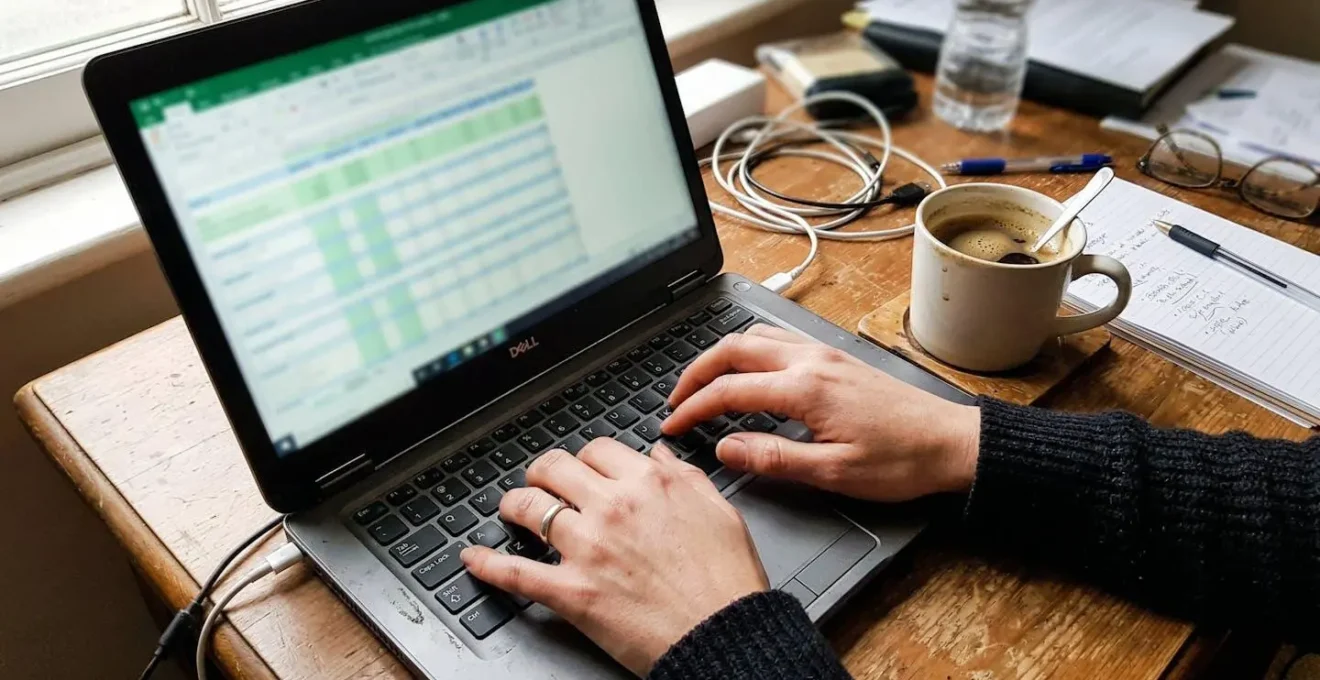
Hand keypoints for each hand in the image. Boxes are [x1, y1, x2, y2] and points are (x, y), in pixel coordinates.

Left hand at [461, 439, 768, 675]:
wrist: (726, 635)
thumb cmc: (727, 582)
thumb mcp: (720, 511)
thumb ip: (685, 475)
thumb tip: (658, 453)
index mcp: (650, 483)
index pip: (597, 450)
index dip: (585, 460)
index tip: (583, 471)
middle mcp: (614, 507)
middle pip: (554, 469)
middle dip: (543, 473)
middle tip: (541, 484)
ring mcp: (588, 549)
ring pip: (529, 508)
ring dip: (513, 506)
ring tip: (510, 510)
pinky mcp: (572, 592)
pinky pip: (516, 573)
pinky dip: (487, 564)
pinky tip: (473, 558)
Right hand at [663, 325, 980, 501]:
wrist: (952, 443)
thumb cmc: (902, 461)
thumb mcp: (832, 473)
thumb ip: (773, 458)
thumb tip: (726, 448)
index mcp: (805, 388)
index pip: (729, 391)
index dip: (692, 408)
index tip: (671, 425)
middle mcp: (811, 361)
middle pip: (733, 349)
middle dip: (695, 372)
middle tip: (674, 399)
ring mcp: (824, 354)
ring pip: (755, 338)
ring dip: (721, 356)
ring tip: (702, 384)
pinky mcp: (836, 358)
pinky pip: (778, 341)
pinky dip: (748, 351)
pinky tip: (747, 372)